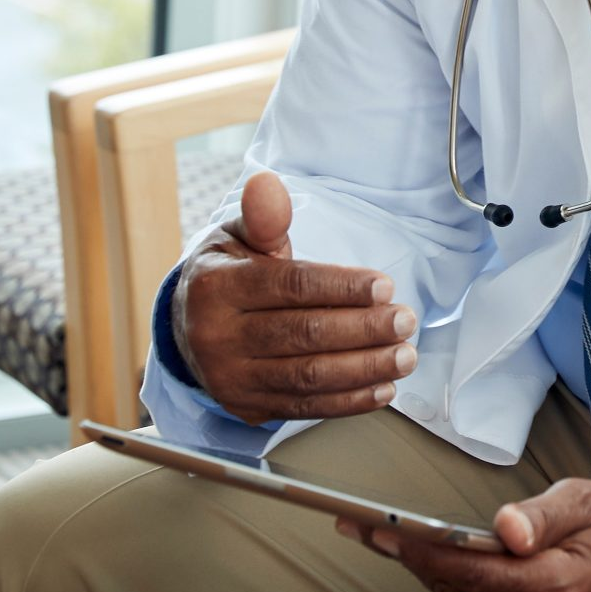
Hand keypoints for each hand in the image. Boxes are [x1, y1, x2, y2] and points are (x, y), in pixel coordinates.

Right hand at [175, 169, 417, 423]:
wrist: (185, 328)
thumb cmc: (227, 274)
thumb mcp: (237, 237)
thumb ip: (263, 217)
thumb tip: (267, 184)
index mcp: (217, 286)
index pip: (289, 286)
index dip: (341, 287)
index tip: (385, 286)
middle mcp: (217, 336)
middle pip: (303, 334)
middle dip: (363, 329)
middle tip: (405, 321)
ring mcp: (230, 378)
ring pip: (307, 376)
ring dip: (364, 368)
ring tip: (404, 356)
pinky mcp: (246, 407)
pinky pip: (304, 407)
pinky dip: (349, 401)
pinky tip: (383, 387)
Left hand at [337, 478, 590, 591]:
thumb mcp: (589, 500)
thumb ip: (543, 516)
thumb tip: (503, 529)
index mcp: (558, 586)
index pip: (472, 569)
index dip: (420, 549)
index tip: (378, 529)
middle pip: (456, 589)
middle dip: (410, 556)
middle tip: (362, 528)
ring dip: (426, 572)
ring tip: (386, 538)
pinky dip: (453, 586)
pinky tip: (434, 560)